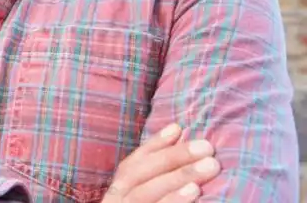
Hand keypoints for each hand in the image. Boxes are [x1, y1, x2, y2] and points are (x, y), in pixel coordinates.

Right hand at [103, 124, 220, 201]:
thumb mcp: (142, 197)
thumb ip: (155, 177)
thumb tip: (177, 134)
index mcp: (116, 196)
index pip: (131, 166)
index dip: (153, 146)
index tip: (178, 128)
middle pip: (138, 177)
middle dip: (172, 159)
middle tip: (207, 148)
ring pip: (143, 195)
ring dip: (176, 178)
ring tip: (207, 168)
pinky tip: (195, 195)